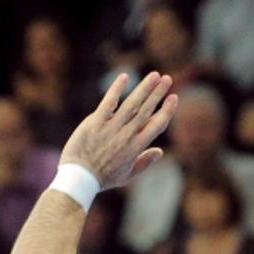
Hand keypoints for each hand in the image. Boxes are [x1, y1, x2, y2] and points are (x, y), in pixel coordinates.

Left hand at [60, 71, 176, 190]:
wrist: (79, 179)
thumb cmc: (102, 178)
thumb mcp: (126, 175)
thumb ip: (144, 162)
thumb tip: (160, 152)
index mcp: (136, 147)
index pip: (157, 125)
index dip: (167, 110)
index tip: (173, 98)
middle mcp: (126, 135)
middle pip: (146, 110)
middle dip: (158, 93)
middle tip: (167, 78)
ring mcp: (111, 128)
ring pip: (132, 104)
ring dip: (144, 88)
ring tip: (154, 75)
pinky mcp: (95, 123)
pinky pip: (108, 102)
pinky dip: (116, 89)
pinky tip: (124, 77)